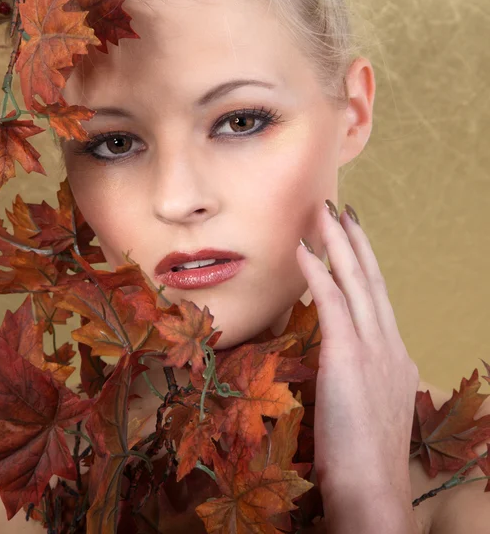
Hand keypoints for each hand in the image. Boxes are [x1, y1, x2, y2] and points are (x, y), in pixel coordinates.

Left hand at [296, 200, 419, 507]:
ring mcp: (373, 348)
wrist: (372, 488)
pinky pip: (331, 302)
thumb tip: (345, 359)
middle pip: (371, 281)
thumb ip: (360, 376)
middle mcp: (389, 344)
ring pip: (356, 282)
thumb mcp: (367, 406)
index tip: (352, 241)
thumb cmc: (362, 456)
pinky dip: (318, 272)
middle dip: (356, 242)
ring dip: (339, 243)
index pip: (376, 299)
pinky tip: (305, 249)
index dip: (364, 267)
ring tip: (325, 213)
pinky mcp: (349, 356)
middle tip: (342, 210)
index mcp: (394, 356)